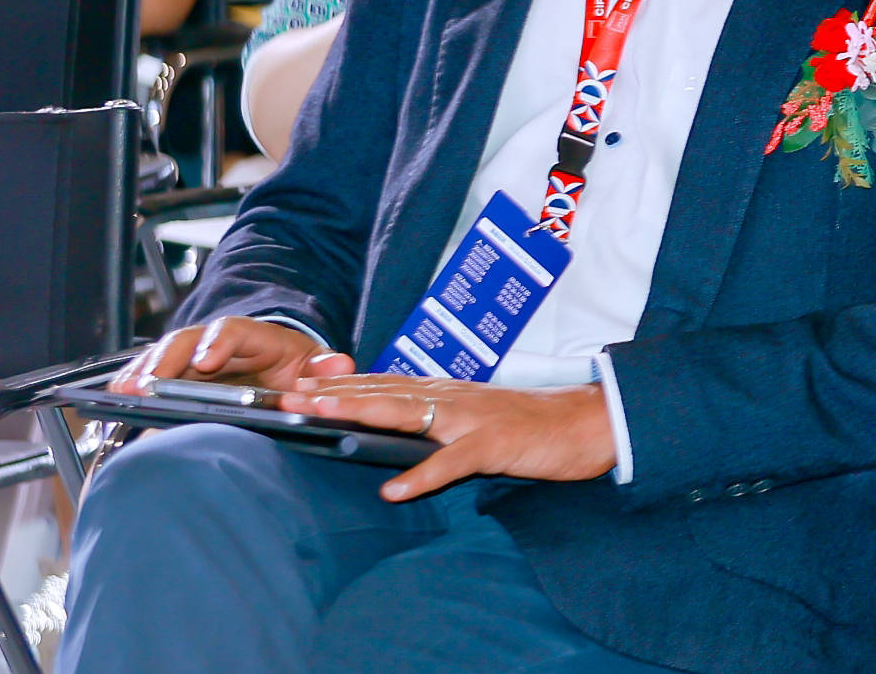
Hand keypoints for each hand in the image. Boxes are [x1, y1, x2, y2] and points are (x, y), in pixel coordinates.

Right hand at [110, 315, 353, 393]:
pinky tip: (115, 398)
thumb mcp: (316, 366)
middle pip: (185, 341)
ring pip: (161, 356)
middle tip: (147, 384)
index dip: (218, 344)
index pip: (233, 331)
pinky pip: (149, 374)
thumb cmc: (298, 369)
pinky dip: (132, 383)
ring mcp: (193, 357)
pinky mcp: (176, 375)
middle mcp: (217, 342)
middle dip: (165, 360)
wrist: (284, 372)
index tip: (205, 363)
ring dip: (141, 373)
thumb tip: (340, 365)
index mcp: (255, 336)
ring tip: (123, 393)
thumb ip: (327, 367)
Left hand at [283, 375, 617, 500]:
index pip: (382, 386)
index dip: (338, 386)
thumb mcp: (475, 419)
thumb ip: (436, 423)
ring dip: (360, 415)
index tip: (295, 386)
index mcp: (446, 393)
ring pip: (407, 414)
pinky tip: (394, 490)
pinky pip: (454, 462)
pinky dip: (423, 475)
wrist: (589, 423)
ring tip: (319, 417)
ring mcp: (472, 419)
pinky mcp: (496, 444)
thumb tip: (392, 431)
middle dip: (332, 394)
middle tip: (286, 394)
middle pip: (382, 393)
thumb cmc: (532, 425)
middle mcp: (452, 397)